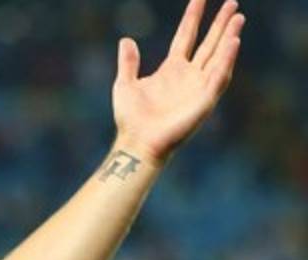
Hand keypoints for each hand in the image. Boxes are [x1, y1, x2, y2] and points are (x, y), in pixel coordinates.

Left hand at [113, 0, 244, 162]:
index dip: (193, 17)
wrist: (136, 142)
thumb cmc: (131, 118)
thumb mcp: (125, 84)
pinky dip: (227, 60)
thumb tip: (126, 40)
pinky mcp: (204, 100)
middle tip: (233, 3)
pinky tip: (233, 42)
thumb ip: (128, 62)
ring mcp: (198, 87)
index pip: (185, 36)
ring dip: (229, 38)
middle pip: (209, 43)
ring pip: (218, 57)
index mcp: (172, 69)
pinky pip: (219, 77)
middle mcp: (189, 76)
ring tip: (238, 19)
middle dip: (221, 24)